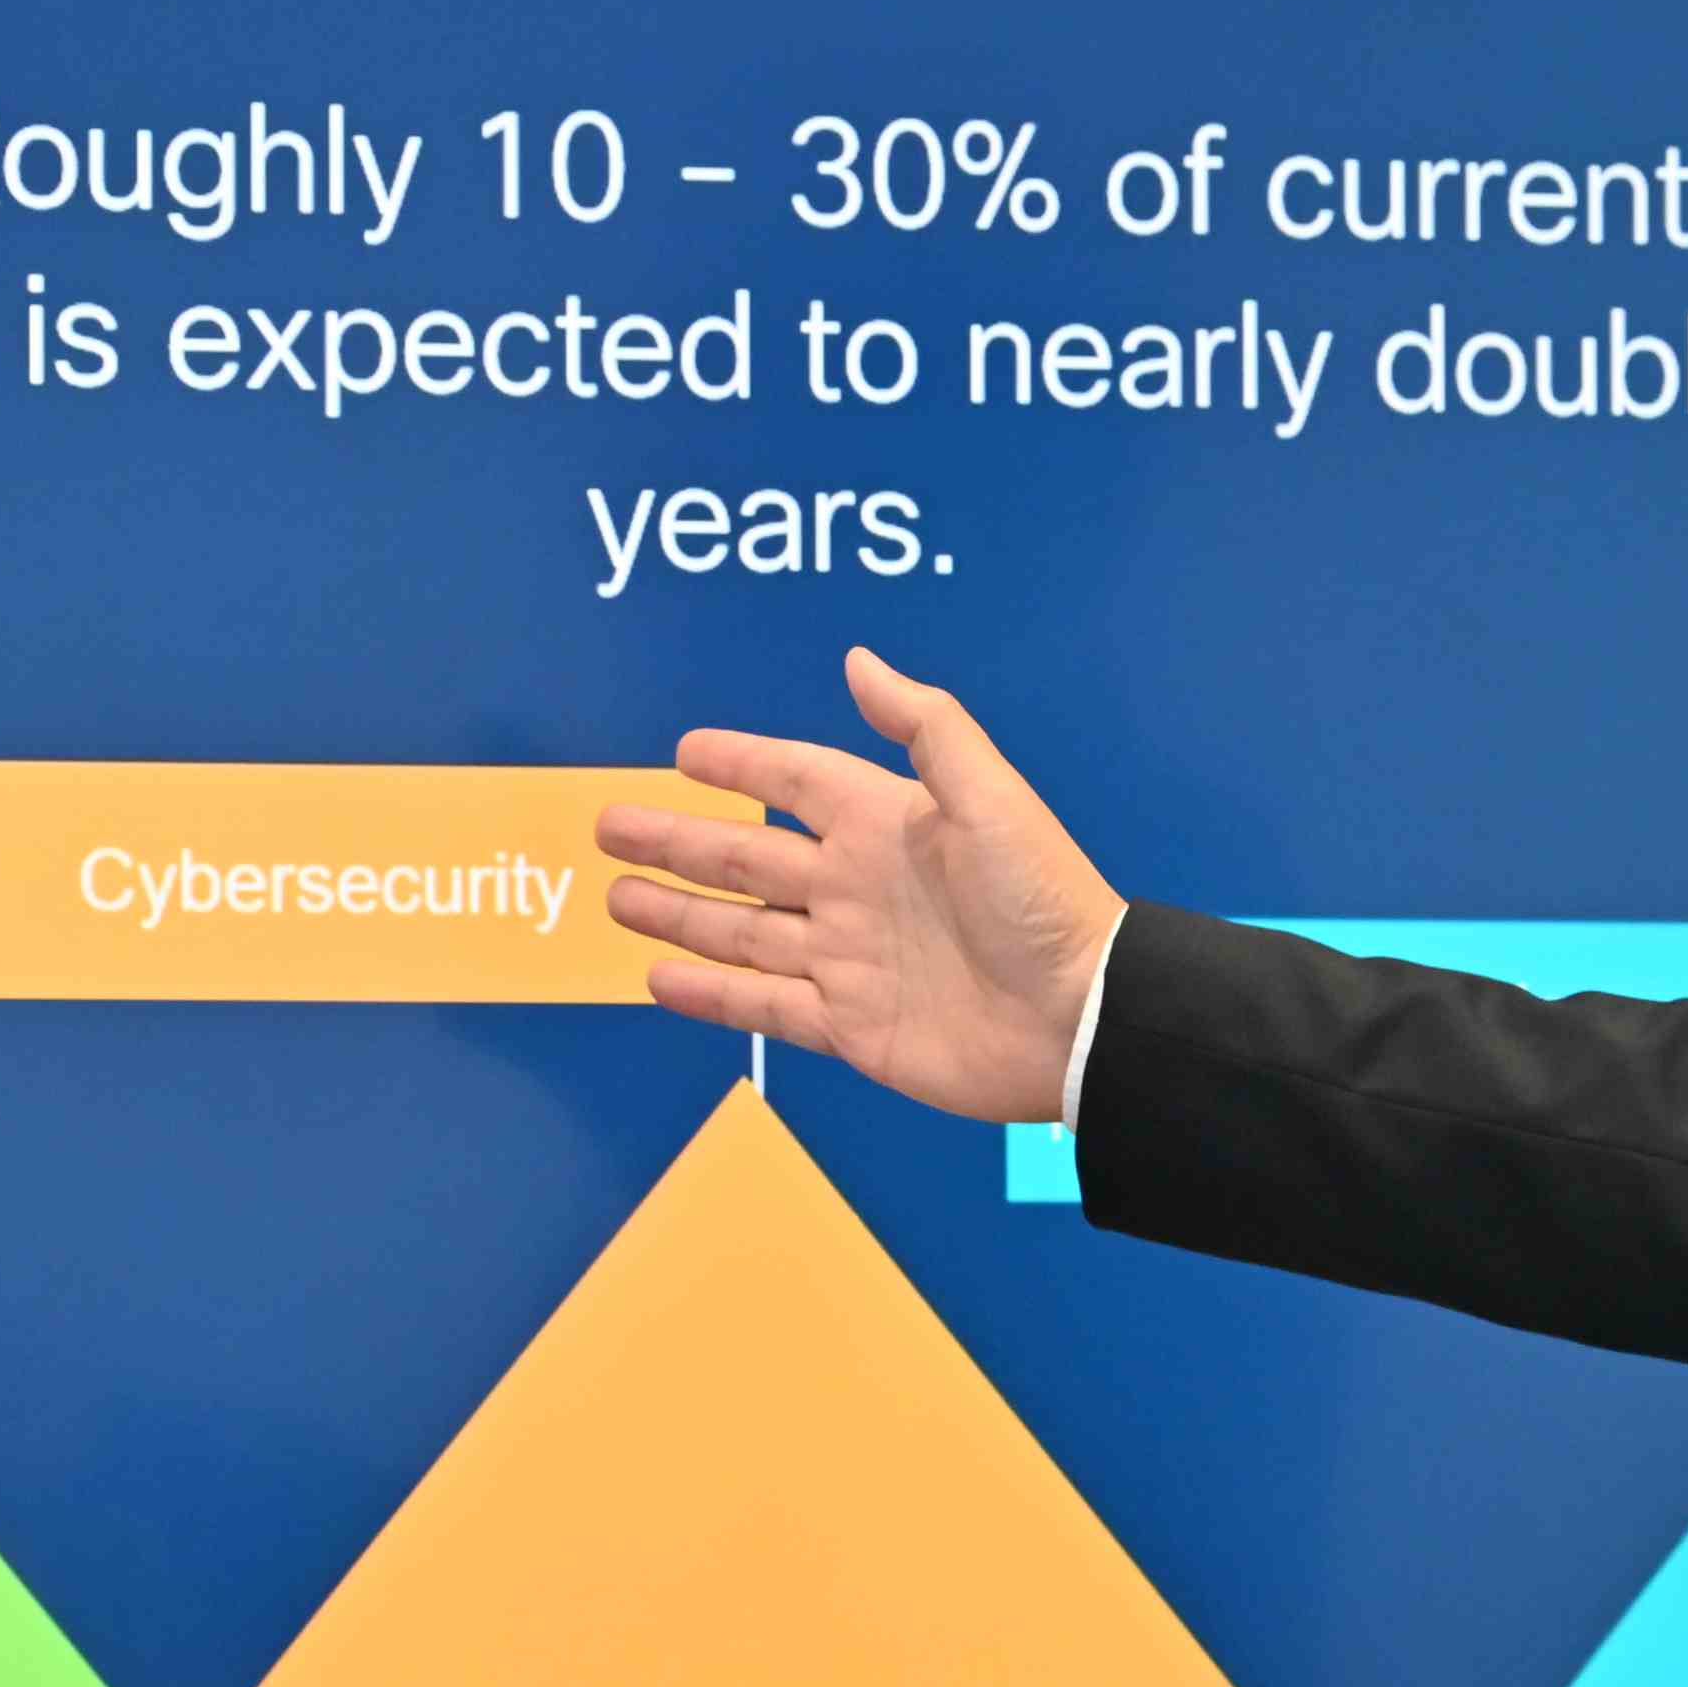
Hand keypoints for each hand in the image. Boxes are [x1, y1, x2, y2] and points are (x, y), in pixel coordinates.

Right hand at [595, 648, 1126, 1123]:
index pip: (796, 782)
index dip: (741, 765)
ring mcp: (848, 959)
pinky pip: (764, 1006)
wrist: (1079, 1020)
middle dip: (676, 841)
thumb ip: (925, 728)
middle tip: (608, 825)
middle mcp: (857, 888)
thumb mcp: (992, 798)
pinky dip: (709, 995)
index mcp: (888, 826)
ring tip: (615, 897)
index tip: (685, 749)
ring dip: (676, 912)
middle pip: (744, 859)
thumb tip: (858, 660)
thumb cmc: (1045, 901)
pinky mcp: (850, 1026)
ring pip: (740, 932)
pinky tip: (659, 978)